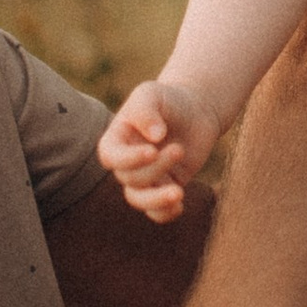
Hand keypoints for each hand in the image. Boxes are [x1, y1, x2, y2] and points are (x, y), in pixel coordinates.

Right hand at [97, 76, 223, 222]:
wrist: (195, 110)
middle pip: (131, 178)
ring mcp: (146, 177)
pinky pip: (157, 212)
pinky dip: (165, 213)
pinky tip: (179, 205)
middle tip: (179, 149)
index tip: (152, 150)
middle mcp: (127, 162)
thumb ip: (146, 111)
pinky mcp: (165, 186)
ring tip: (178, 192)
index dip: (128, 159)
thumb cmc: (168, 99)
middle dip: (156, 168)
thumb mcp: (151, 94)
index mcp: (116, 140)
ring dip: (157, 199)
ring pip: (139, 199)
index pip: (111, 157)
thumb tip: (155, 137)